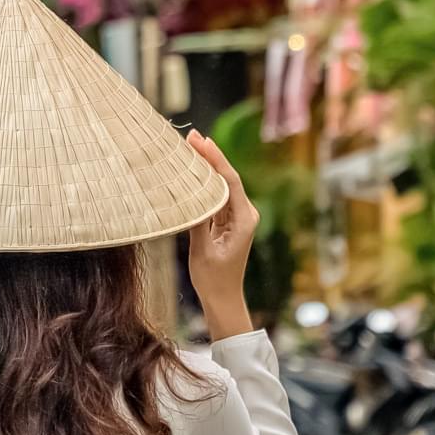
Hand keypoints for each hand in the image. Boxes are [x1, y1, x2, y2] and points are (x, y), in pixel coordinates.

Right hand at [183, 133, 259, 340]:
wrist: (223, 298)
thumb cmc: (214, 278)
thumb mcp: (203, 249)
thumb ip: (199, 220)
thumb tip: (190, 194)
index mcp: (245, 218)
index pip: (230, 180)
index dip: (216, 158)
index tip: (201, 141)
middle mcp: (244, 214)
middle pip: (227, 178)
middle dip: (210, 156)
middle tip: (192, 136)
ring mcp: (236, 217)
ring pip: (220, 185)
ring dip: (206, 167)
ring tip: (189, 147)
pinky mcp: (226, 222)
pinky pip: (215, 196)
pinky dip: (203, 183)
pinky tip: (191, 172)